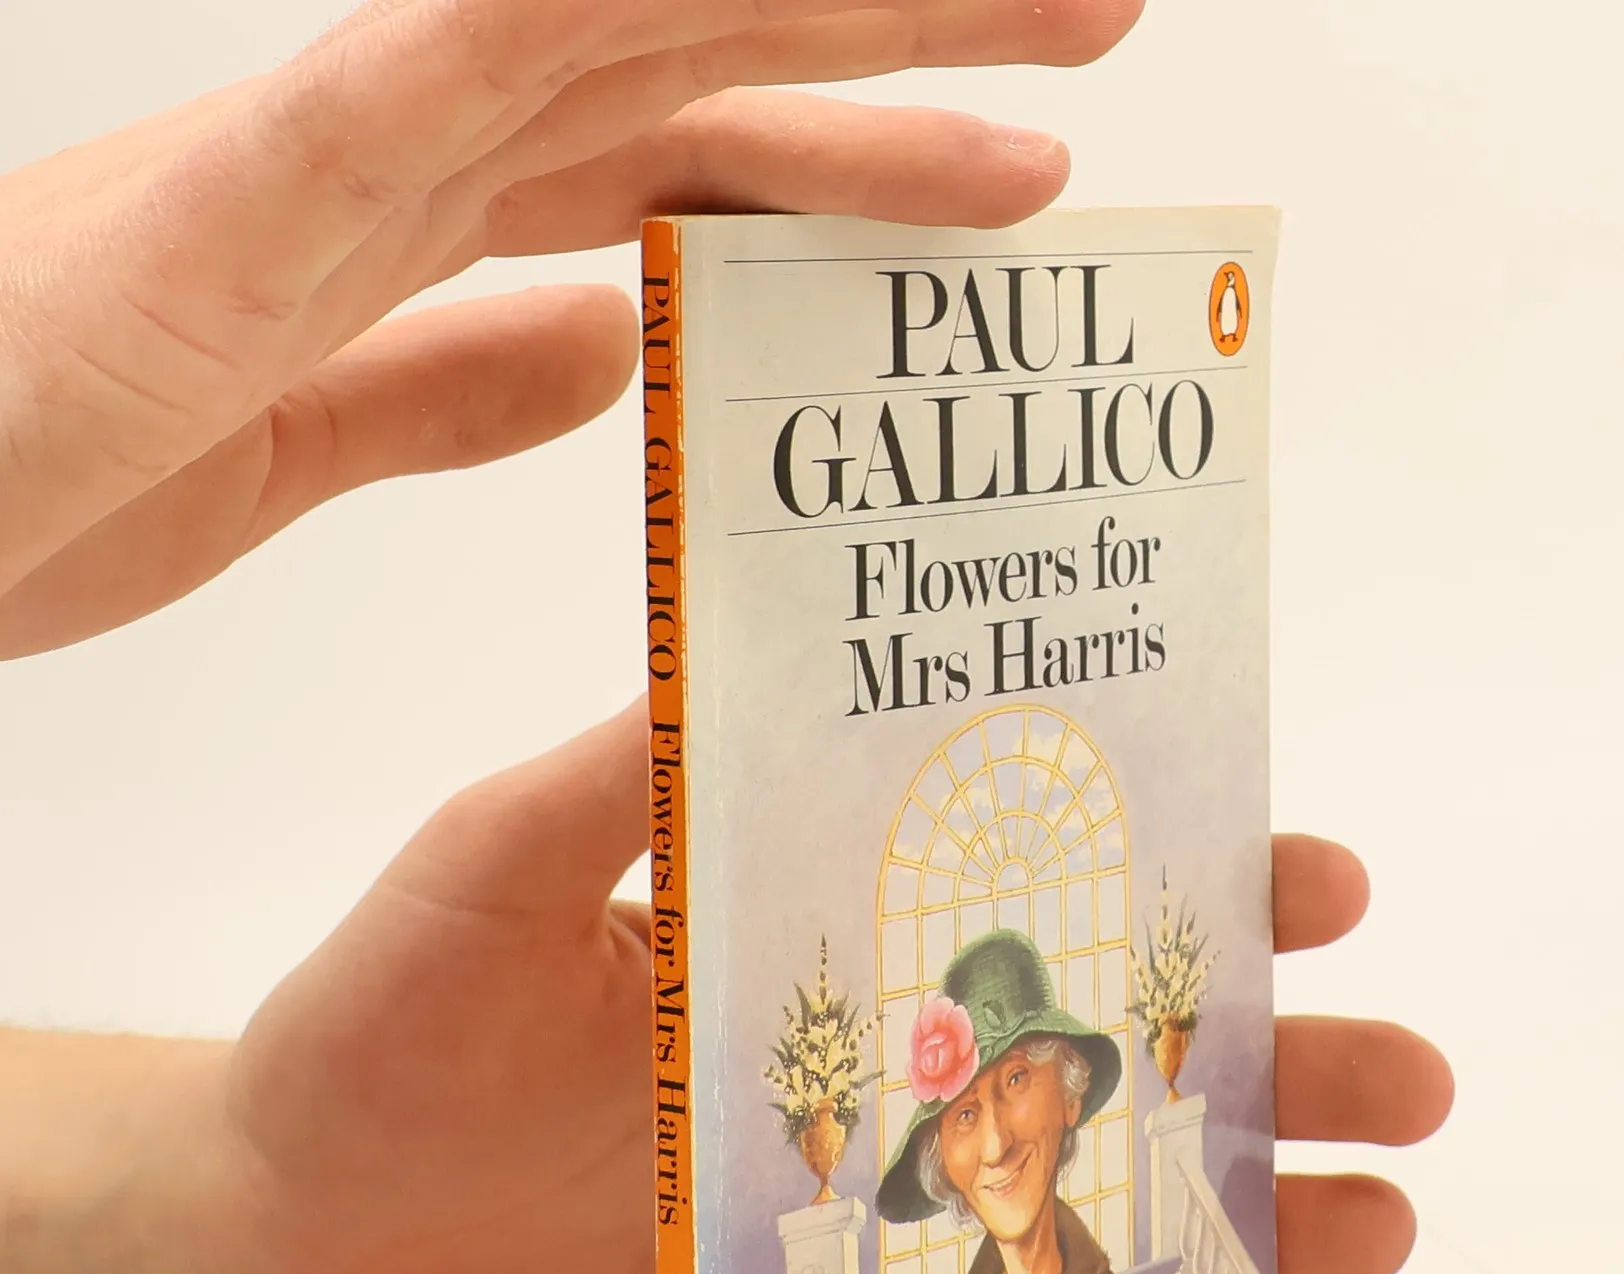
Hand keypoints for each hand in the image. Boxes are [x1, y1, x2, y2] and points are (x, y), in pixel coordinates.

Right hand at [0, 0, 1139, 656]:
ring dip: (804, 3)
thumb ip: (446, 385)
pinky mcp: (226, 219)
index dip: (852, 153)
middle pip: (688, 66)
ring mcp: (313, 163)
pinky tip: (707, 1)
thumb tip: (610, 347)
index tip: (1018, 180)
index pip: (678, 160)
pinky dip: (549, 29)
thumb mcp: (300, 438)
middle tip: (1101, 18)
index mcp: (413, 222)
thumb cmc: (39, 461)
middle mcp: (392, 156)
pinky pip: (414, 90)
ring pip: (600, 33)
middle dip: (898, 46)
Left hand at [152, 727, 1447, 1273]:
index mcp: (817, 938)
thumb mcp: (492, 873)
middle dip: (1268, 1057)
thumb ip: (619, 780)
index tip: (1308, 875)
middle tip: (1404, 1066)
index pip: (1033, 894)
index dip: (1182, 879)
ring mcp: (857, 1222)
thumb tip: (752, 644)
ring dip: (1245, 1209)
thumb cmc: (371, 1037)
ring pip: (1089, 1207)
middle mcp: (868, 1075)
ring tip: (1388, 1218)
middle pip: (1107, 1059)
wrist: (274, 1255)